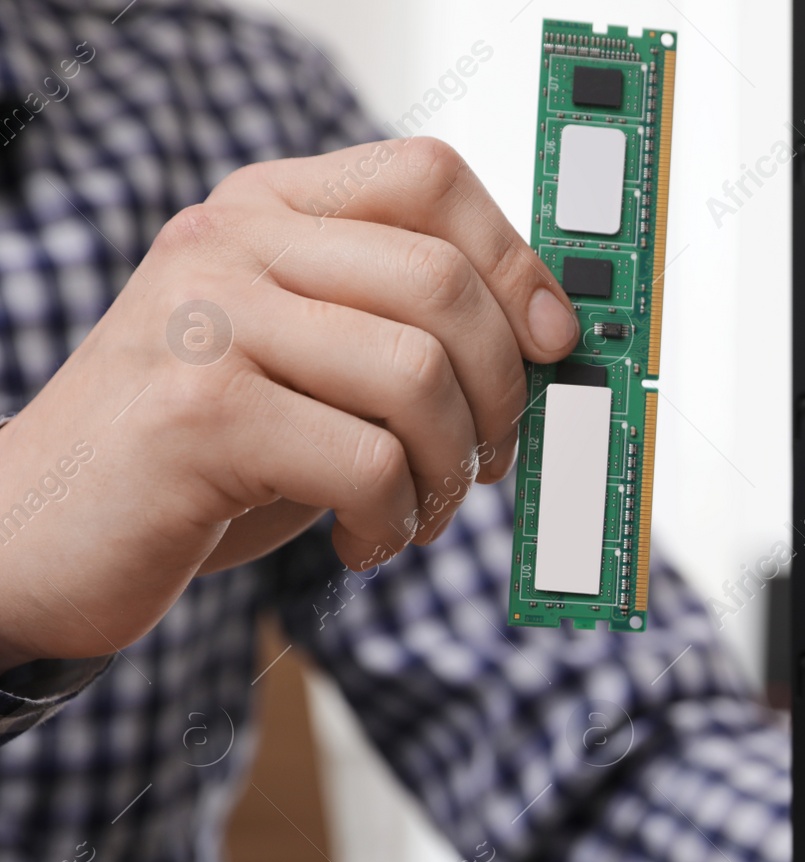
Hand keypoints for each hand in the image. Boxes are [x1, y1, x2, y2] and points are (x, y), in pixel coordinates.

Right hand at [0, 137, 577, 669]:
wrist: (39, 531)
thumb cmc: (203, 453)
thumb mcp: (306, 362)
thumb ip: (399, 327)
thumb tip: (550, 337)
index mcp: (268, 208)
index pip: (429, 177)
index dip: (516, 261)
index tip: (553, 341)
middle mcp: (231, 242)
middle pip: (443, 283)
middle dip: (501, 392)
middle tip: (489, 458)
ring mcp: (207, 320)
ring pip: (418, 375)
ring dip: (452, 468)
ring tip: (422, 510)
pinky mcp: (197, 414)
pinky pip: (369, 461)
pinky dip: (396, 519)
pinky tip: (367, 541)